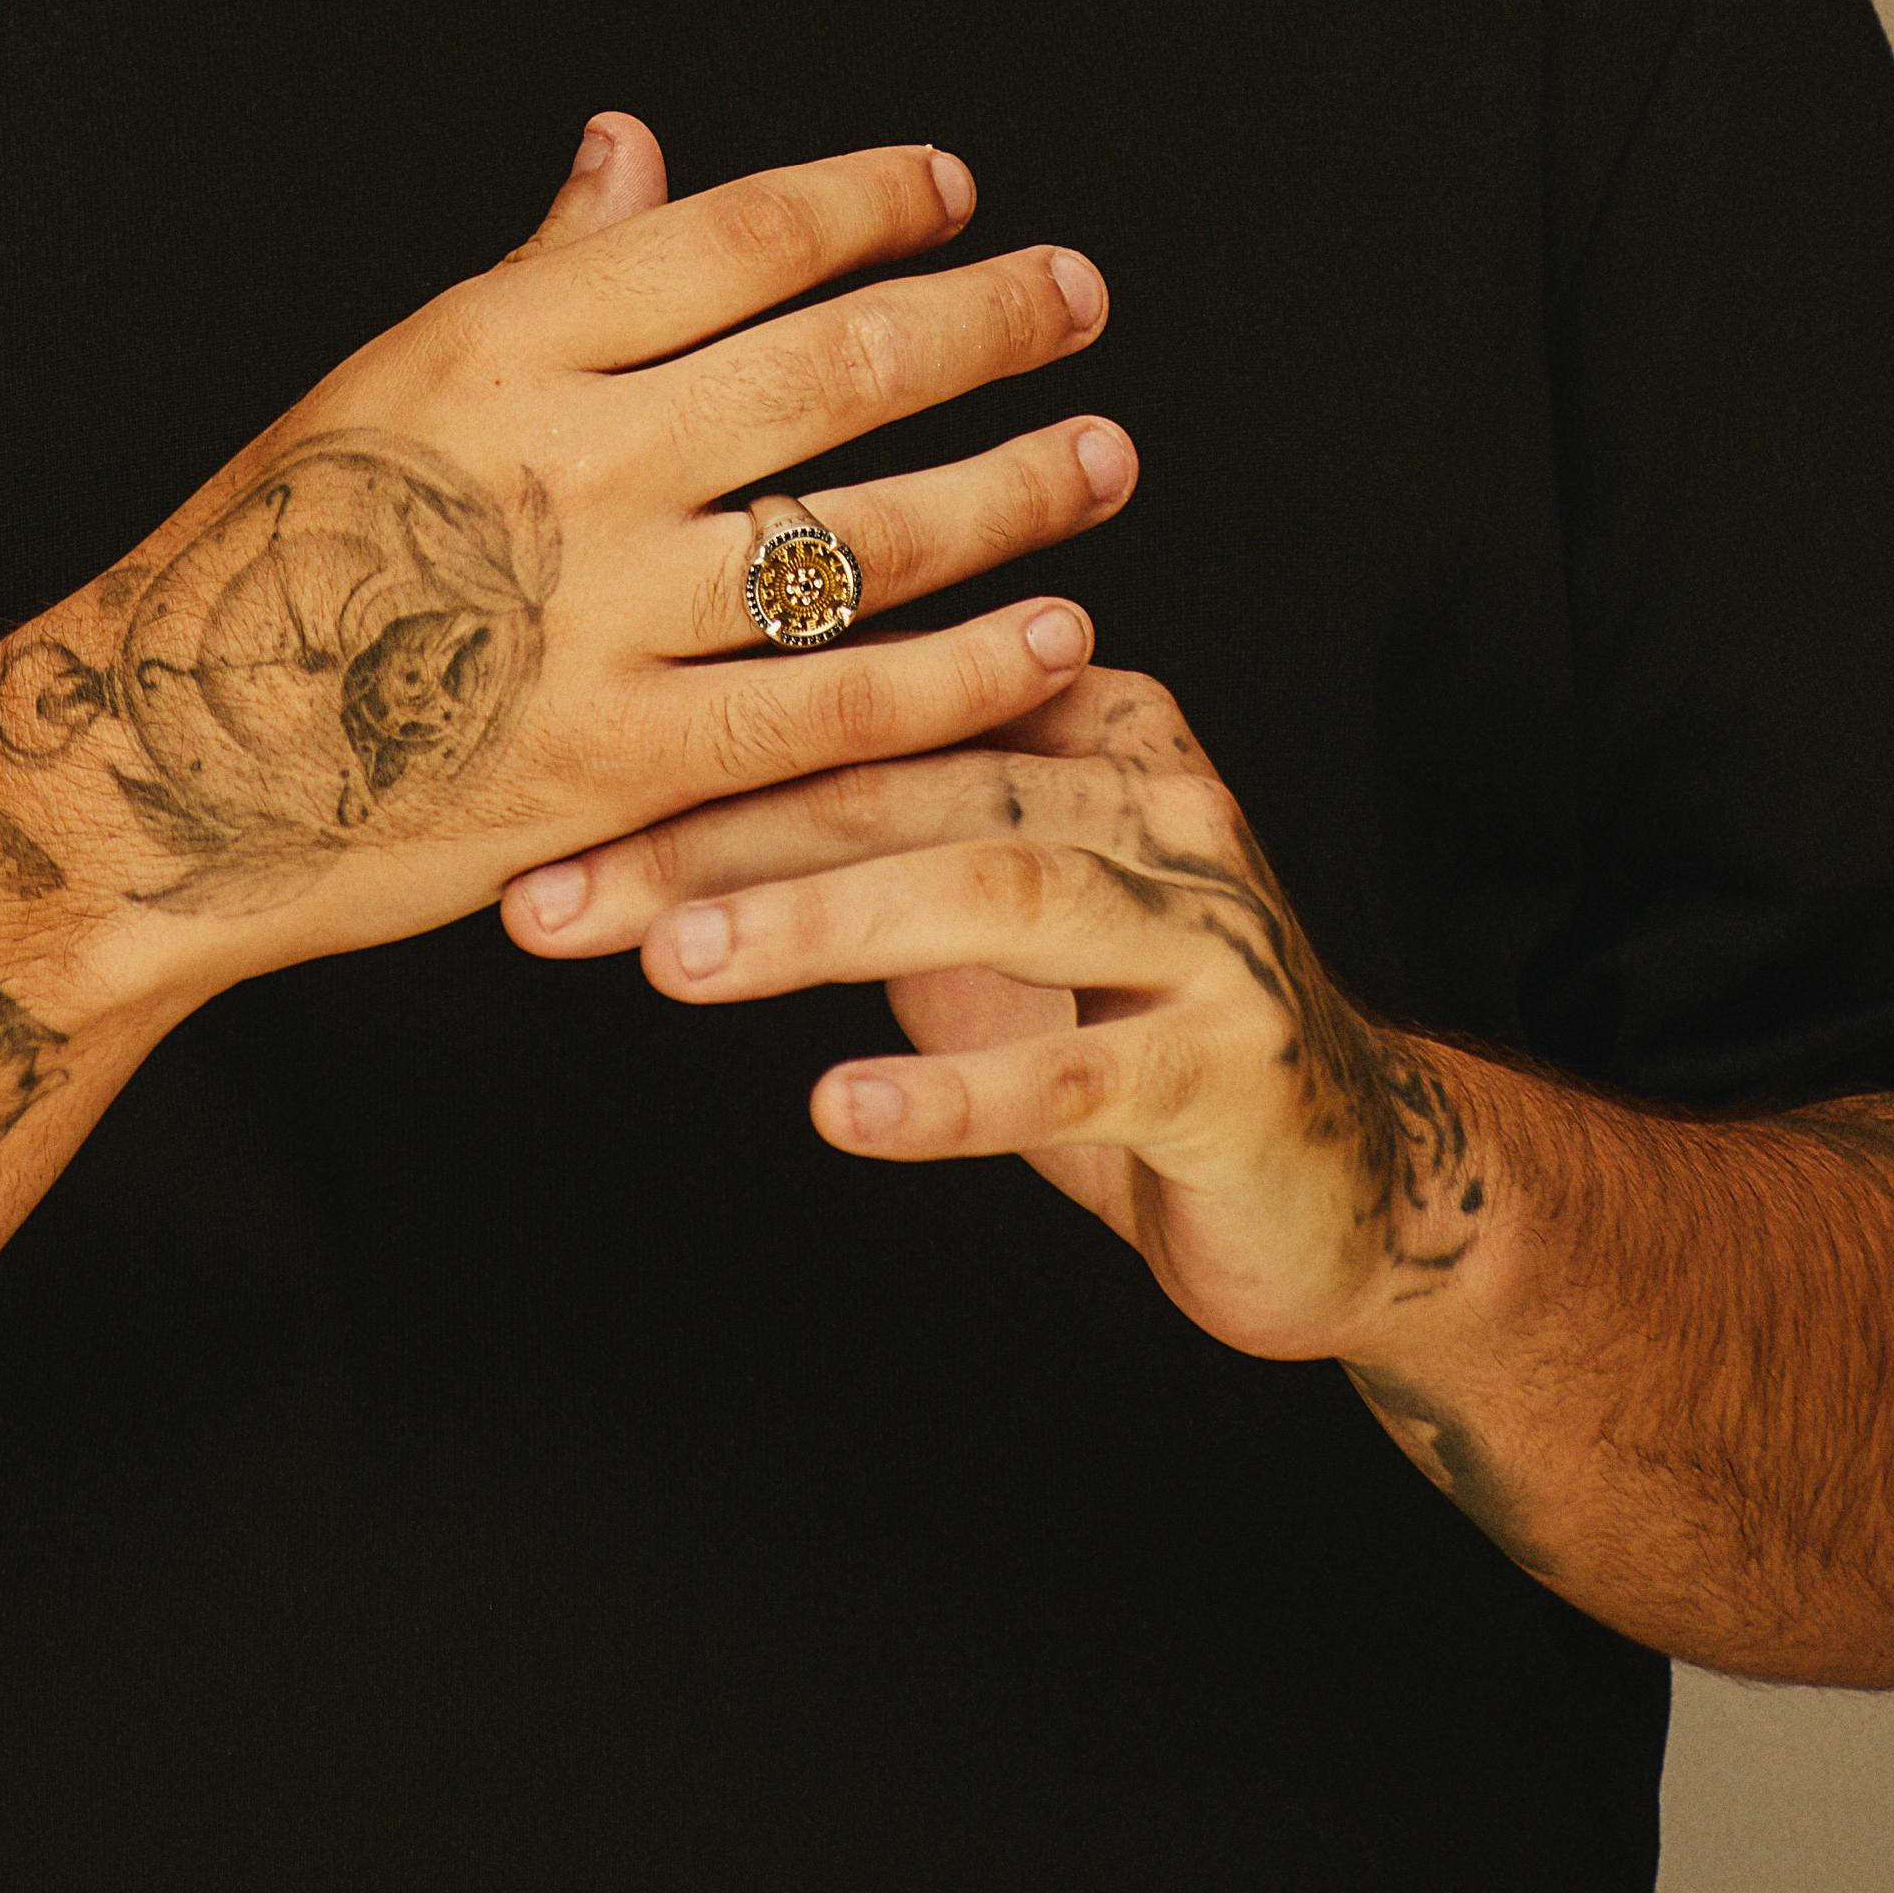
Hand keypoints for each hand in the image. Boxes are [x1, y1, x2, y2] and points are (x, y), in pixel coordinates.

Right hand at [0, 120, 1132, 990]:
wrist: (160, 763)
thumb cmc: (281, 550)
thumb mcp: (399, 373)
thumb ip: (548, 267)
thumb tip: (634, 143)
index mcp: (506, 338)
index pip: (737, 234)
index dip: (868, 201)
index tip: (956, 187)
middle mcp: (565, 458)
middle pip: (833, 362)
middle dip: (984, 319)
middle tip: (1080, 295)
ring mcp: (597, 615)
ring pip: (863, 537)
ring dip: (1012, 488)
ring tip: (1102, 454)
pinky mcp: (618, 767)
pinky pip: (834, 712)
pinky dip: (962, 671)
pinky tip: (1053, 631)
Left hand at [501, 664, 1490, 1366]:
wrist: (1350, 1180)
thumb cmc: (1120, 1030)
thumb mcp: (984, 912)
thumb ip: (861, 838)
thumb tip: (629, 790)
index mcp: (1085, 719)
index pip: (870, 713)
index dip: (699, 755)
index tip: (543, 804)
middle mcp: (1151, 796)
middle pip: (909, 786)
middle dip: (719, 836)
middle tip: (564, 891)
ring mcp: (1206, 925)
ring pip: (991, 889)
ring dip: (822, 921)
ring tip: (677, 962)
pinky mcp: (1237, 1065)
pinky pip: (1082, 1069)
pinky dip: (957, 1089)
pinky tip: (842, 1110)